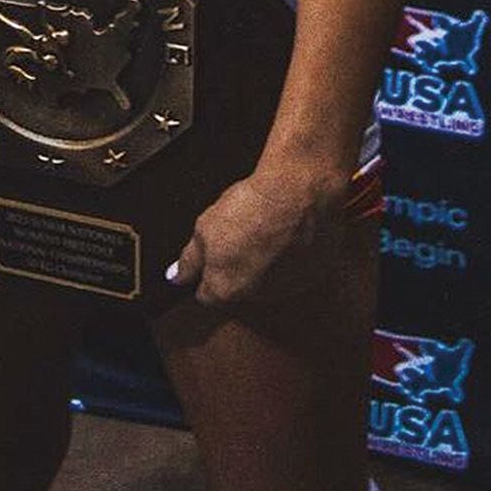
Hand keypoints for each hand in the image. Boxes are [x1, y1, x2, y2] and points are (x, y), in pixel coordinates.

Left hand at [165, 157, 347, 310]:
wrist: (299, 192)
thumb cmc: (252, 208)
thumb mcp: (204, 227)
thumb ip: (189, 258)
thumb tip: (176, 277)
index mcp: (225, 289)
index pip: (207, 294)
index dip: (206, 272)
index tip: (211, 255)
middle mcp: (256, 298)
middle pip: (240, 289)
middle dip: (239, 268)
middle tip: (241, 234)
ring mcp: (288, 289)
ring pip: (270, 281)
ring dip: (267, 264)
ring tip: (267, 229)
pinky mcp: (314, 275)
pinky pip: (298, 270)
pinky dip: (294, 256)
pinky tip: (290, 231)